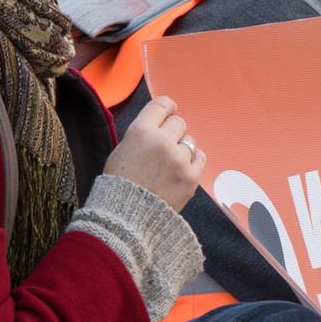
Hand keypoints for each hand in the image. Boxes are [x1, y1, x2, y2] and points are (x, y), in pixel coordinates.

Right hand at [103, 95, 203, 211]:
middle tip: (165, 146)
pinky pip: (200, 157)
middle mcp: (162, 141)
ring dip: (182, 149)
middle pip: (179, 123)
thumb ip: (143, 133)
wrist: (126, 217)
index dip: (168, 107)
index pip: (163, 105)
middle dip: (173, 132)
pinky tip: (181, 169)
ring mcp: (179, 159)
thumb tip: (161, 123)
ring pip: (190, 141)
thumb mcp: (123, 149)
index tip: (170, 111)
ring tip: (168, 165)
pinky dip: (192, 162)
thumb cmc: (120, 182)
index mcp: (141, 131)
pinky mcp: (191, 177)